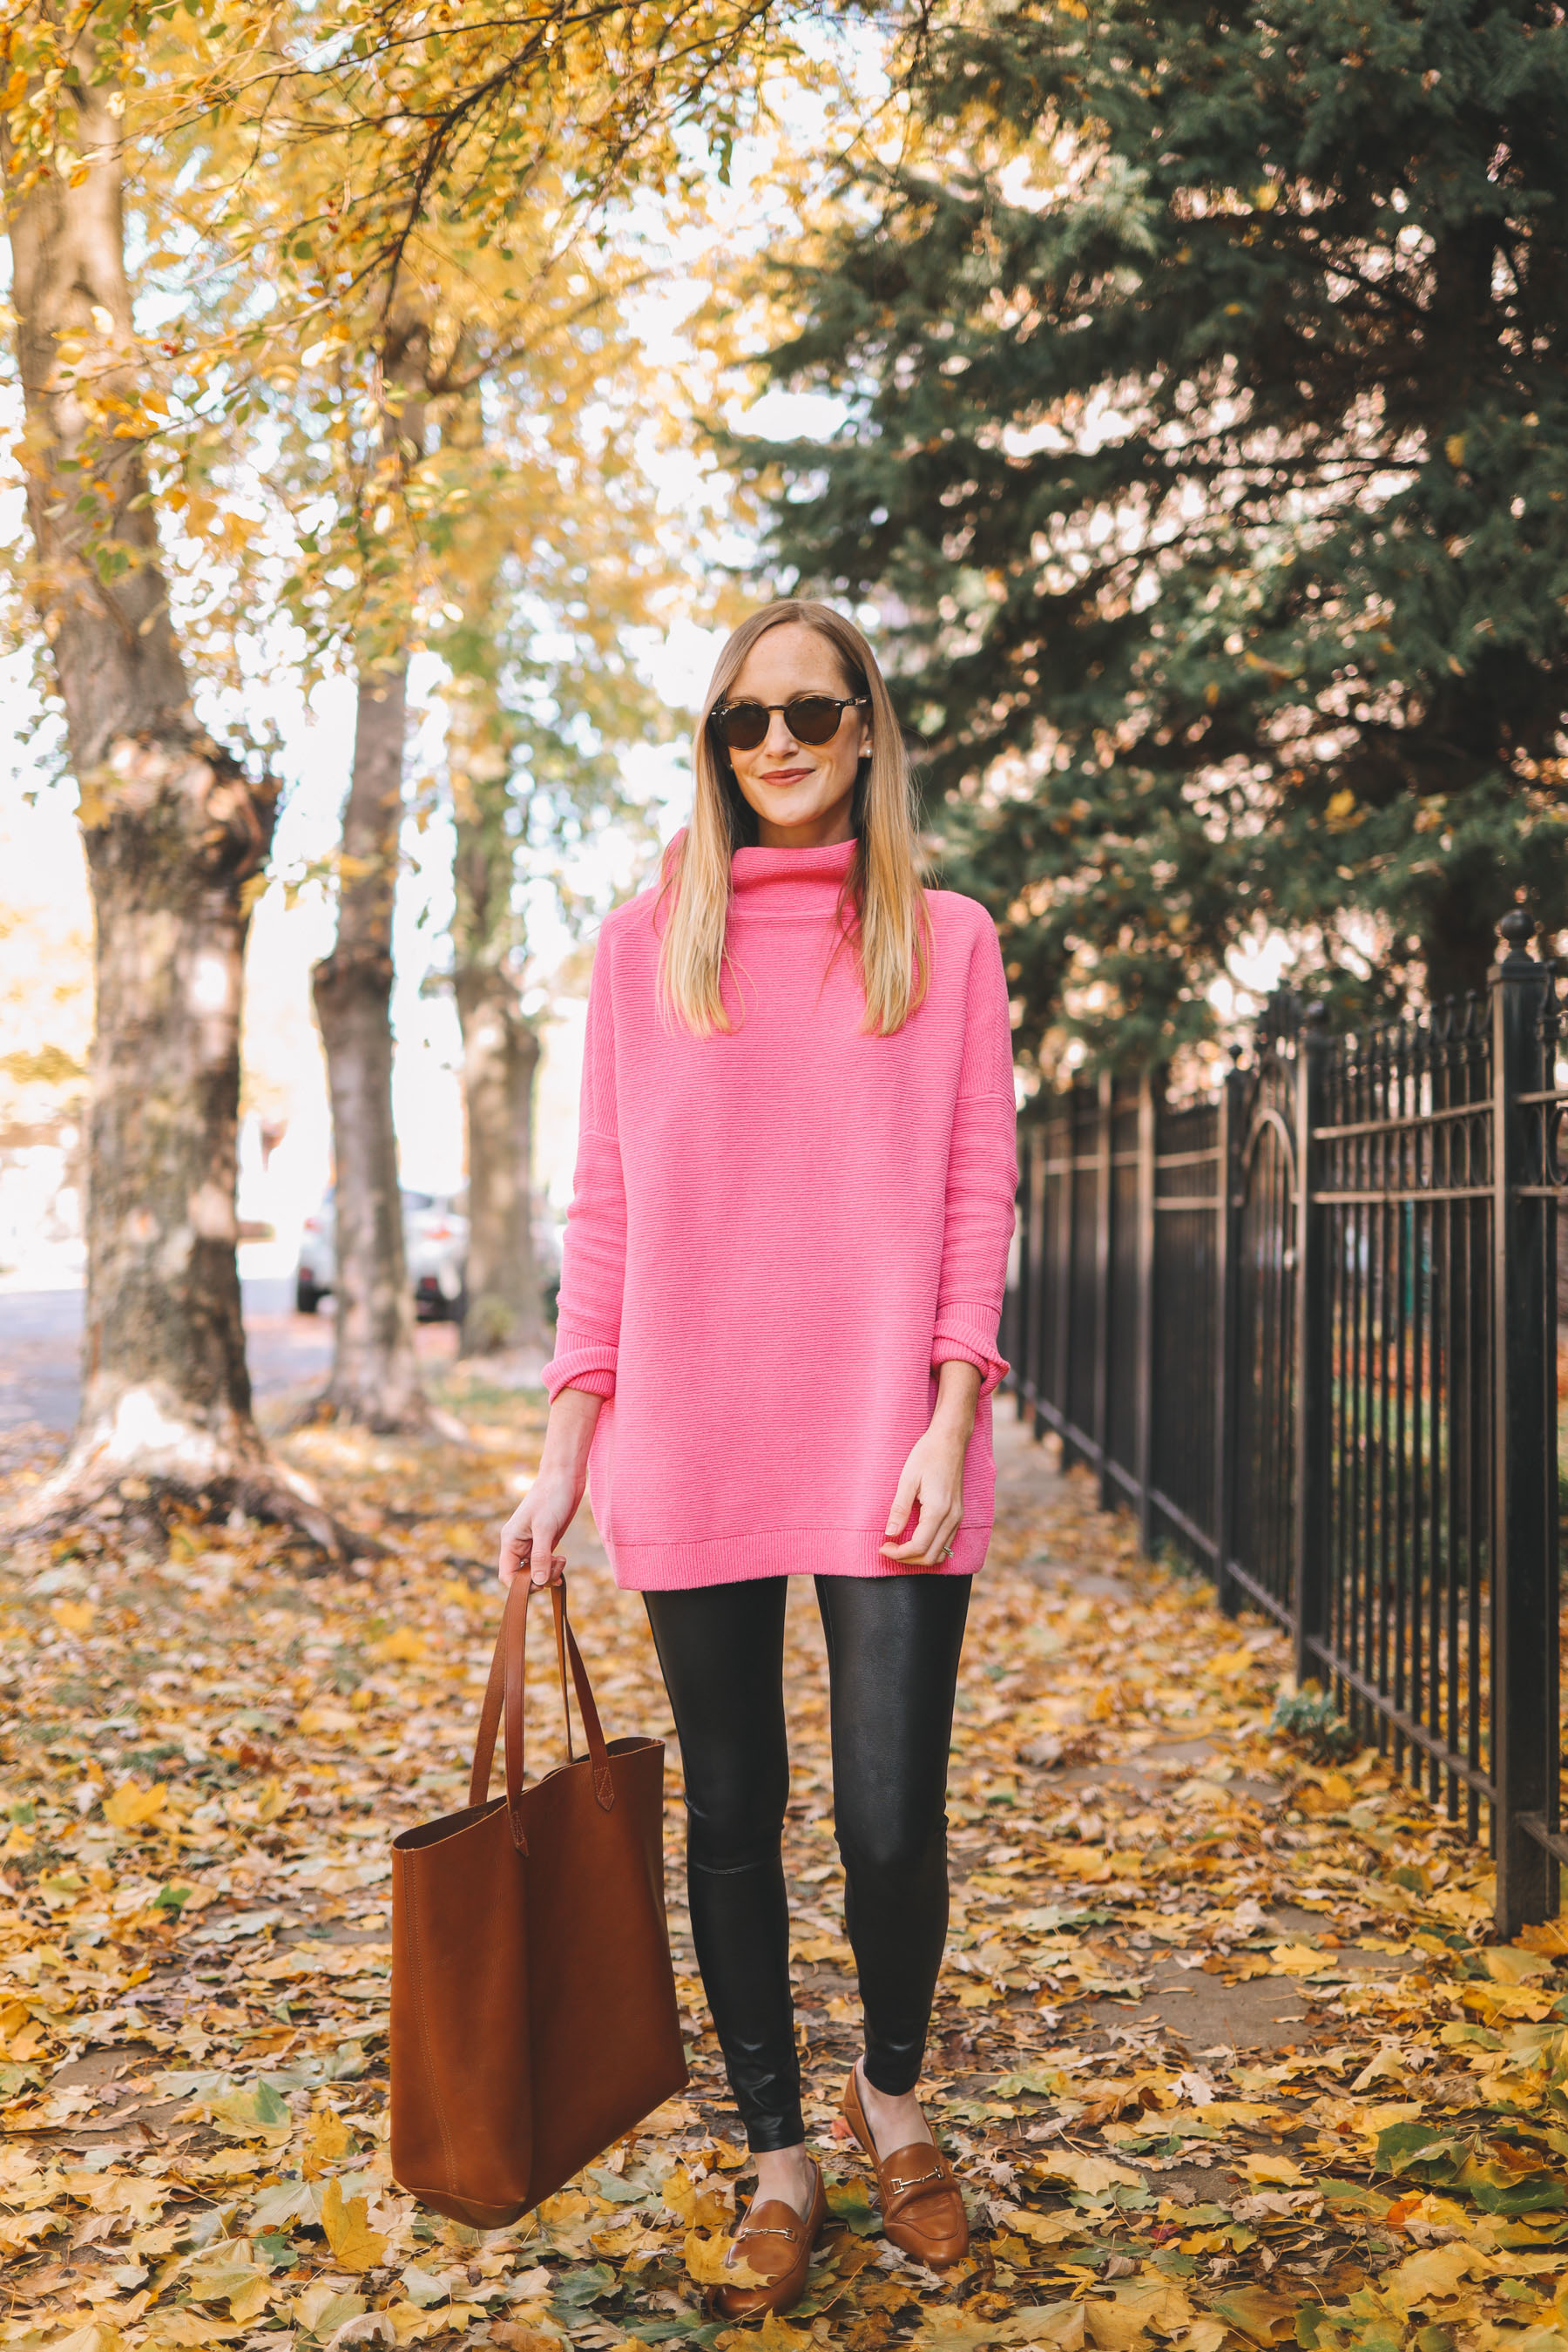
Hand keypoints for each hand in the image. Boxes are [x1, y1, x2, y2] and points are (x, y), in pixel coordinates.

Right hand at [497, 1388, 601, 1587]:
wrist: (565, 1477)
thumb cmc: (551, 1497)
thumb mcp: (546, 1528)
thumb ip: (540, 1556)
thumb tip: (538, 1582)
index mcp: (510, 1540)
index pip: (507, 1575)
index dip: (521, 1585)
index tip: (541, 1583)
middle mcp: (518, 1544)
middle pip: (522, 1576)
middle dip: (539, 1578)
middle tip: (556, 1569)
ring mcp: (532, 1543)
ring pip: (535, 1571)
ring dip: (548, 1573)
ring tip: (562, 1561)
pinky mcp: (545, 1541)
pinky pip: (544, 1563)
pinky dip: (553, 1567)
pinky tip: (562, 1561)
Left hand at [880, 1361, 981, 1565]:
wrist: (950, 1440)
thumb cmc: (927, 1455)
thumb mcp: (908, 1479)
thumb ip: (899, 1509)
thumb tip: (890, 1533)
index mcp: (939, 1510)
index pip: (919, 1546)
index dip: (899, 1553)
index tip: (882, 1547)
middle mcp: (952, 1518)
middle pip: (931, 1557)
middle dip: (907, 1559)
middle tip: (888, 1549)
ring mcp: (958, 1517)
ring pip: (941, 1553)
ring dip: (919, 1557)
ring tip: (899, 1547)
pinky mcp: (958, 1514)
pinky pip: (946, 1542)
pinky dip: (930, 1549)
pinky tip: (914, 1539)